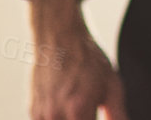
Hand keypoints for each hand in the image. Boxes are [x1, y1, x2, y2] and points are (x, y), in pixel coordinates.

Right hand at [27, 0, 128, 119]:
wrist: (60, 37)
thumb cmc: (88, 59)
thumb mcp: (112, 84)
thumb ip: (117, 114)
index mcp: (78, 109)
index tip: (97, 115)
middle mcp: (55, 115)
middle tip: (90, 110)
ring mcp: (41, 114)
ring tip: (77, 107)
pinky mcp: (33, 112)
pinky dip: (59, 119)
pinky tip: (67, 108)